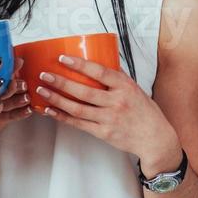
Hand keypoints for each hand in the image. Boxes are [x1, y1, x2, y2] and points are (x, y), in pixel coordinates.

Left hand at [33, 54, 181, 170]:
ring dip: (57, 99)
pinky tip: (50, 110)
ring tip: (42, 91)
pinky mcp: (103, 133)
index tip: (63, 58)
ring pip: (77, 108)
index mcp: (125, 87)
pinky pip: (78, 124)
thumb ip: (117, 78)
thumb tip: (100, 62)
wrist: (155, 138)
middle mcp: (117, 102)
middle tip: (45, 74)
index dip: (80, 65)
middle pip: (84, 91)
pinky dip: (62, 116)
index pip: (100, 72)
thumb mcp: (136, 89)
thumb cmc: (145, 112)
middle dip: (61, 82)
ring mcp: (109, 119)